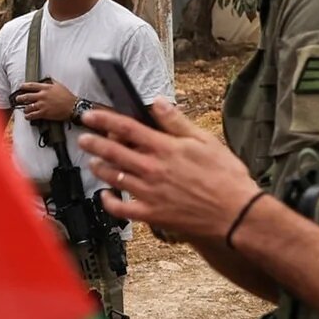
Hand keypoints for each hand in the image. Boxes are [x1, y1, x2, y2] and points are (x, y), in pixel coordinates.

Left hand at [12, 78, 79, 123]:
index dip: (24, 86)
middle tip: (18, 99)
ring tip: (24, 110)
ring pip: (28, 107)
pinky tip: (27, 116)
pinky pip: (32, 115)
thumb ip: (51, 82)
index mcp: (46, 88)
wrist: (73, 107)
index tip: (21, 87)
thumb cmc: (67, 96)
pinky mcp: (44, 113)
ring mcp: (42, 104)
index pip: (31, 85)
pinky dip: (28, 116)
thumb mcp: (59, 85)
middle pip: (26, 96)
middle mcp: (42, 95)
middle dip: (20, 98)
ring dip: (24, 108)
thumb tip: (47, 79)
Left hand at [78, 98, 260, 244]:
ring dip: (100, 168)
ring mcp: (150, 193)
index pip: (126, 128)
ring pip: (114, 178)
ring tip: (93, 162)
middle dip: (94, 143)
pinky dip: (109, 202)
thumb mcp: (205, 141)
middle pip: (113, 151)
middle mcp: (152, 169)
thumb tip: (158, 103)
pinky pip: (122, 209)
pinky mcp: (152, 214)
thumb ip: (177, 122)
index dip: (104, 119)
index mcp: (165, 148)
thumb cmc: (226, 178)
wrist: (235, 214)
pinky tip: (105, 196)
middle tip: (83, 138)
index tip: (90, 115)